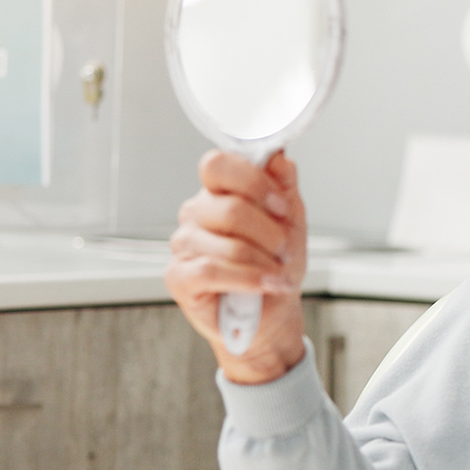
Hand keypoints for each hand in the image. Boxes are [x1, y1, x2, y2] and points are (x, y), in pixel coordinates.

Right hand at [166, 150, 309, 384]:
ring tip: (278, 272)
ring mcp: (184, 245)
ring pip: (228, 244)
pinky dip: (249, 279)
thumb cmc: (277, 263)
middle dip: (269, 232)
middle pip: (229, 207)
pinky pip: (214, 272)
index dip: (252, 181)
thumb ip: (283, 185)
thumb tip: (278, 156)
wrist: (273, 312)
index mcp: (218, 192)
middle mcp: (195, 214)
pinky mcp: (179, 277)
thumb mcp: (290, 219)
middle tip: (284, 248)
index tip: (280, 204)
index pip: (217, 165)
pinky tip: (267, 284)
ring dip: (264, 261)